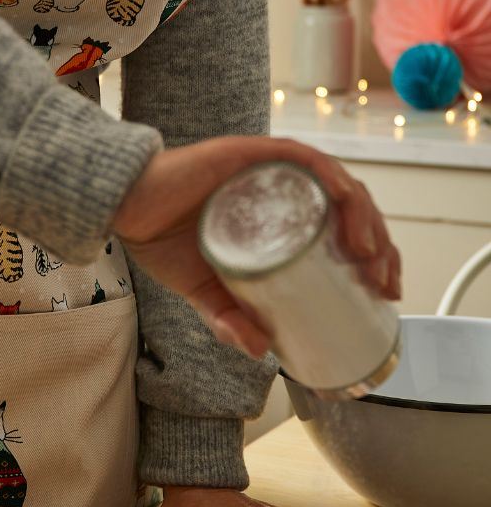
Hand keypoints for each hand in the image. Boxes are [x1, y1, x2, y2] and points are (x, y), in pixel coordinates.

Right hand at [113, 136, 400, 358]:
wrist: (122, 209)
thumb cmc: (158, 239)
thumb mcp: (203, 291)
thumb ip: (228, 319)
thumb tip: (262, 351)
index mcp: (275, 216)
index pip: (341, 229)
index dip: (372, 255)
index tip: (384, 289)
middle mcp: (279, 189)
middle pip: (348, 209)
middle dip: (378, 244)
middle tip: (383, 282)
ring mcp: (267, 170)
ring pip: (335, 185)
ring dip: (363, 217)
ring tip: (370, 254)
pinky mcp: (249, 155)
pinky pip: (301, 160)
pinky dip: (329, 179)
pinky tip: (346, 201)